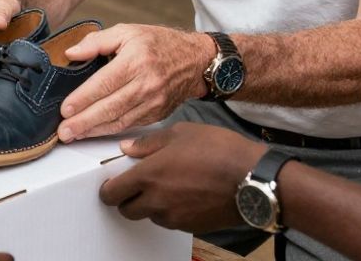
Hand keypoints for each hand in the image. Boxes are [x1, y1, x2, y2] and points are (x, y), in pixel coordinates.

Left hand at [57, 25, 213, 141]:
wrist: (195, 60)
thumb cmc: (159, 43)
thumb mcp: (128, 31)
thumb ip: (97, 41)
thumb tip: (71, 53)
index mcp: (136, 60)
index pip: (105, 83)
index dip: (83, 98)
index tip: (65, 108)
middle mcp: (146, 83)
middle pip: (110, 107)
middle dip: (84, 122)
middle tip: (63, 131)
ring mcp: (154, 102)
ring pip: (119, 121)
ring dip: (93, 130)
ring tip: (73, 135)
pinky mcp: (157, 114)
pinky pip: (130, 126)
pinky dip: (109, 131)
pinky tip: (94, 131)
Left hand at [99, 122, 266, 233]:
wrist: (252, 179)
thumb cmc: (220, 151)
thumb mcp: (181, 133)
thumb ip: (149, 143)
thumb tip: (128, 148)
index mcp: (149, 175)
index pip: (112, 193)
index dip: (108, 189)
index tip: (110, 184)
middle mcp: (156, 201)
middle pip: (126, 210)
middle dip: (126, 199)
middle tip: (136, 185)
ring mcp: (173, 217)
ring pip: (149, 216)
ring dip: (150, 205)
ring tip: (168, 185)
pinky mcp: (189, 227)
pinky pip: (170, 221)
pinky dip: (170, 210)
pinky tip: (185, 194)